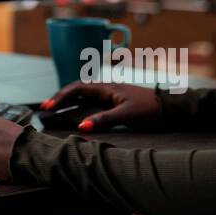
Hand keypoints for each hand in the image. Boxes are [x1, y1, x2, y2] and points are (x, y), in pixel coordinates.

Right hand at [41, 81, 162, 131]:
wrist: (170, 107)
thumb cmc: (149, 110)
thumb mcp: (125, 115)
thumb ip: (103, 120)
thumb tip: (81, 127)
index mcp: (106, 88)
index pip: (77, 89)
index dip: (60, 97)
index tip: (47, 107)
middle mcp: (107, 88)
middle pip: (77, 89)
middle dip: (60, 97)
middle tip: (45, 107)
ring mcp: (111, 93)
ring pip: (84, 93)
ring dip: (69, 99)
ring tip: (56, 108)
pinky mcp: (116, 100)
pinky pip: (93, 99)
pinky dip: (80, 103)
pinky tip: (77, 110)